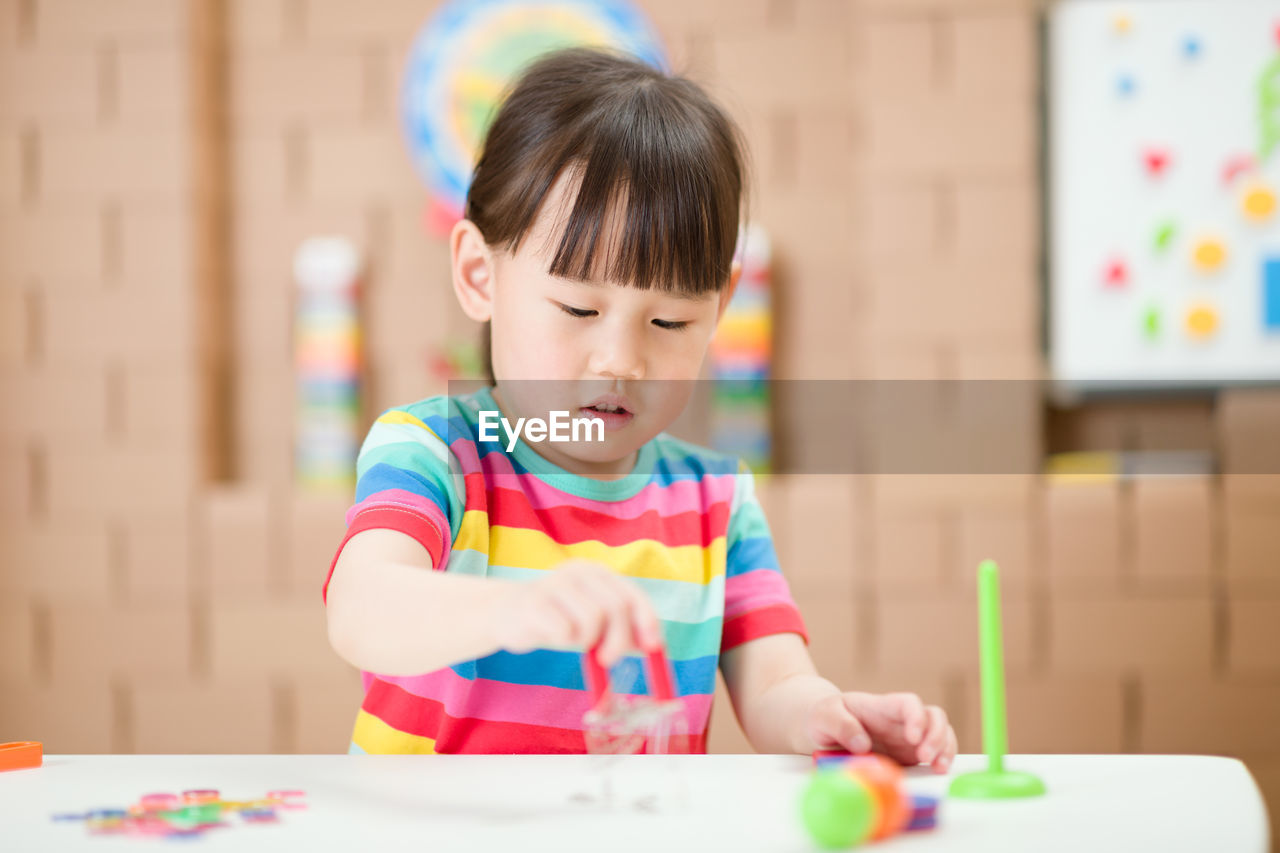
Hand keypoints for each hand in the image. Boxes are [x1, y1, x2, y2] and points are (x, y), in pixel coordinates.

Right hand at [488, 560, 662, 665]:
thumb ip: (621, 630)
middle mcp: (578, 572)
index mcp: (596, 573)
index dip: (646, 622)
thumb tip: (654, 647)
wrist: (503, 614)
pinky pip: (564, 630)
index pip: (632, 595)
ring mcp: (555, 583)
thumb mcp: (592, 624)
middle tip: (607, 660)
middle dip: (618, 640)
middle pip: (615, 608)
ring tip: (569, 638)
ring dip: (585, 640)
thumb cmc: (555, 620)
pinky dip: (562, 640)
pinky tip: (548, 633)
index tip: (652, 648)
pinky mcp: (534, 601)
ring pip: (591, 620)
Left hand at [803, 691, 956, 772]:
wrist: (826, 728)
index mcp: (882, 706)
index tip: (912, 736)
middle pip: (933, 716)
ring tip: (938, 767)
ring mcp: (909, 737)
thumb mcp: (825, 716)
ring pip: (941, 732)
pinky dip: (943, 759)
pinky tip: (938, 771)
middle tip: (925, 756)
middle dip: (936, 735)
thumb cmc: (826, 716)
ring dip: (945, 748)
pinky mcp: (910, 754)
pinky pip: (935, 752)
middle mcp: (901, 720)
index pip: (909, 702)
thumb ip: (842, 726)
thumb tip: (862, 745)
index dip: (916, 717)